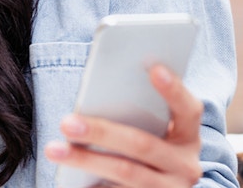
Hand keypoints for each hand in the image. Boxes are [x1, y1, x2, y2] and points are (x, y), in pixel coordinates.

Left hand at [46, 65, 203, 186]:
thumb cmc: (149, 147)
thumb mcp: (155, 132)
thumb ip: (139, 113)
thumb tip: (96, 96)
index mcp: (188, 137)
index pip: (188, 109)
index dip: (173, 89)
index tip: (154, 68)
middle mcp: (184, 165)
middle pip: (142, 145)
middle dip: (102, 132)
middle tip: (67, 122)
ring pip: (126, 173)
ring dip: (86, 161)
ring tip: (54, 149)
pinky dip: (91, 186)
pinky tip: (67, 179)